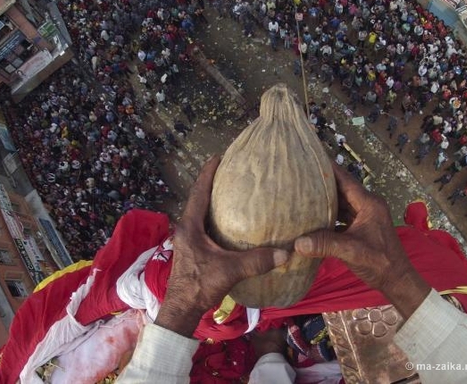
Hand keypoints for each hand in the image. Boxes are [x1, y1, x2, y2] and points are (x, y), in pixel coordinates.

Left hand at [155, 156, 288, 336]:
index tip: (217, 156)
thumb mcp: (229, 271)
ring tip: (231, 191)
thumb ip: (256, 261)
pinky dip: (216, 217)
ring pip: (200, 213)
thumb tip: (285, 253)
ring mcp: (188, 240)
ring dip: (213, 201)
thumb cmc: (199, 286)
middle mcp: (186, 229)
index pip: (198, 192)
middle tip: (229, 170)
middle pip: (198, 199)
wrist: (182, 310)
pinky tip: (231, 221)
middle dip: (212, 183)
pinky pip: (204, 226)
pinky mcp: (193, 250)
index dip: (207, 173)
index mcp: (190, 227)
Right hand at [294, 164, 429, 317]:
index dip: (329, 169)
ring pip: (341, 203)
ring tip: (302, 194)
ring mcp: (365, 217)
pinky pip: (342, 216)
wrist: (398, 280)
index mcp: (369, 204)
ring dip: (324, 201)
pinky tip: (313, 218)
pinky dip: (329, 216)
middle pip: (342, 189)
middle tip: (300, 177)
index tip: (311, 158)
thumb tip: (297, 243)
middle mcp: (368, 206)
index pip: (345, 180)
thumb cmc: (380, 263)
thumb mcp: (352, 251)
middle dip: (322, 184)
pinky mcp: (361, 228)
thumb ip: (325, 244)